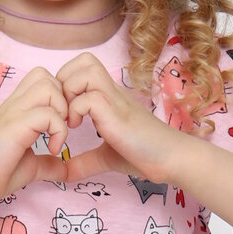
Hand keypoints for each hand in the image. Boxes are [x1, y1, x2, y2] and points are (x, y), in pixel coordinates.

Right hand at [0, 64, 76, 206]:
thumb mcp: (31, 165)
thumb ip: (49, 162)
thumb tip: (66, 169)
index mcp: (17, 107)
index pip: (42, 78)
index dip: (59, 96)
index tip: (59, 125)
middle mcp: (14, 104)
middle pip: (47, 76)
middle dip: (63, 100)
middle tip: (61, 127)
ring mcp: (13, 112)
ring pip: (49, 87)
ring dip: (61, 111)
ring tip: (57, 135)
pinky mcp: (14, 126)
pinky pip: (48, 114)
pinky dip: (59, 131)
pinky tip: (52, 149)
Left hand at [54, 53, 185, 184]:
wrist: (170, 159)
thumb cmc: (143, 155)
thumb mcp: (105, 157)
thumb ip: (83, 162)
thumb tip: (63, 173)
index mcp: (108, 96)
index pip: (83, 67)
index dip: (66, 82)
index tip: (63, 110)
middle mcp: (111, 91)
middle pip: (83, 60)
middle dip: (64, 82)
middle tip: (63, 110)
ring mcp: (115, 99)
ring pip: (85, 70)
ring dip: (70, 92)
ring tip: (71, 118)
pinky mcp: (116, 113)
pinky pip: (88, 98)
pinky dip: (75, 111)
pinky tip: (78, 128)